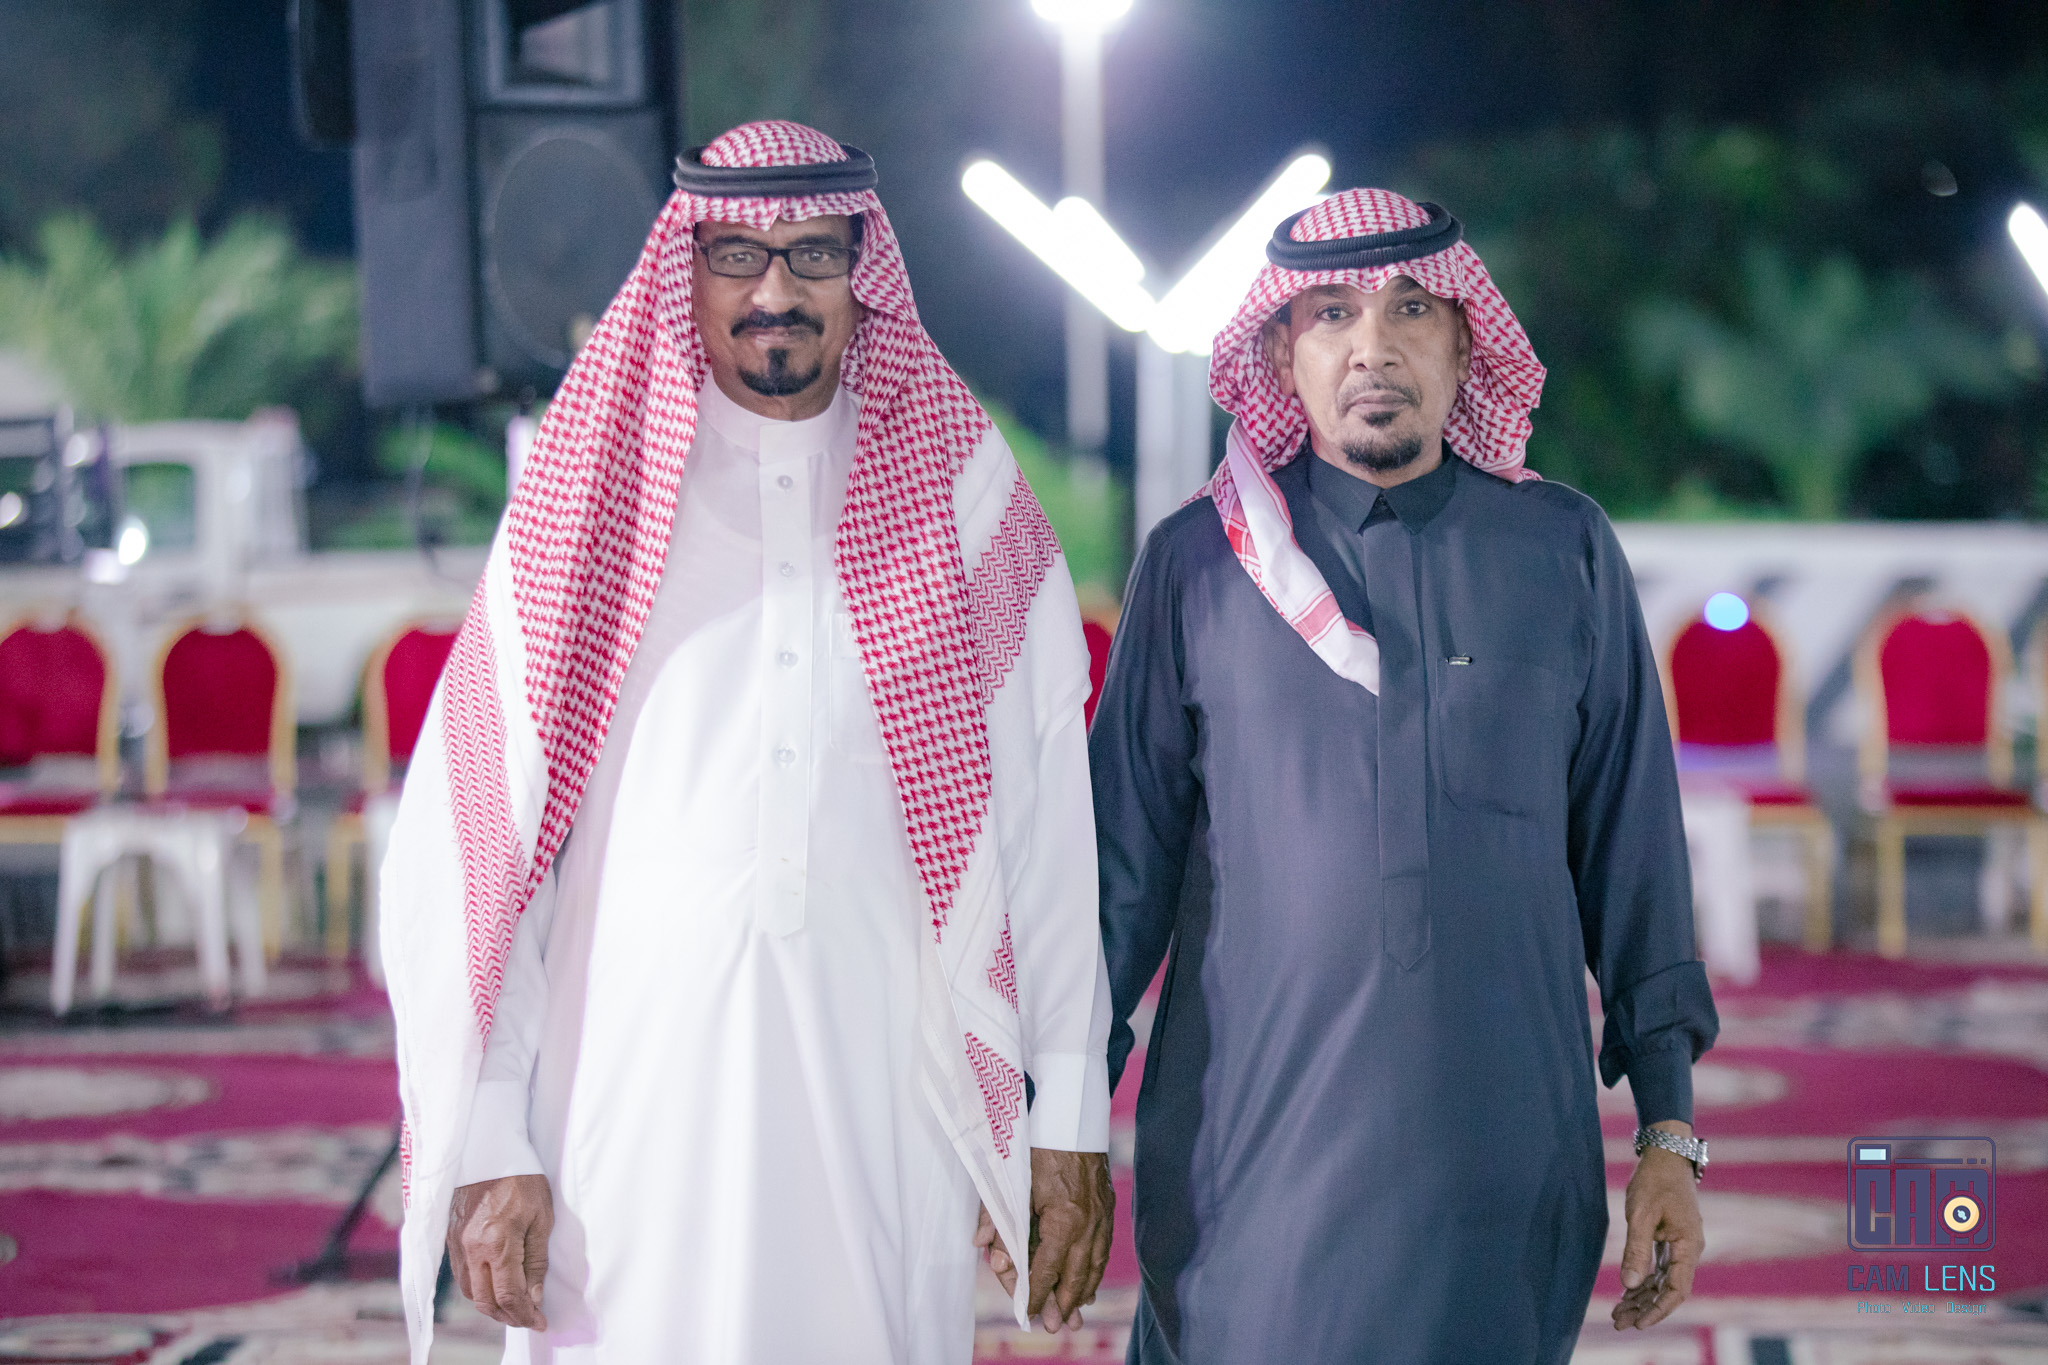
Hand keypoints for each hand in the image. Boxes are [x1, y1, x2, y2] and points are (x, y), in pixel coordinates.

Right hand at [448, 1174, 553, 1329]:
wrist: (487, 1150)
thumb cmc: (522, 1179)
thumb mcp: (542, 1217)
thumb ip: (536, 1260)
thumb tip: (535, 1296)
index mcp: (497, 1243)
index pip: (509, 1295)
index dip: (525, 1315)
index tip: (540, 1322)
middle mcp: (471, 1249)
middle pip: (485, 1301)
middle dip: (508, 1316)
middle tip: (529, 1318)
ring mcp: (457, 1245)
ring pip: (470, 1292)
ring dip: (491, 1305)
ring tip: (514, 1306)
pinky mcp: (450, 1238)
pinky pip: (461, 1276)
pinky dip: (478, 1289)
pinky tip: (495, 1286)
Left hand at [972, 1148, 1114, 1332]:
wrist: (1070, 1115)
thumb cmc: (1037, 1145)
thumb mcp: (1012, 1180)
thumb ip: (997, 1216)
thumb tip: (983, 1246)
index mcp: (1063, 1218)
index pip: (1047, 1268)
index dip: (1036, 1293)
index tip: (1027, 1312)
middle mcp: (1088, 1222)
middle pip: (1077, 1274)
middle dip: (1064, 1303)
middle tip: (1055, 1326)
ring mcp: (1102, 1214)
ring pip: (1095, 1264)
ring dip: (1084, 1291)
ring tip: (1075, 1313)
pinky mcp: (1107, 1205)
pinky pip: (1104, 1247)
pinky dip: (1097, 1269)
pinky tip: (1091, 1282)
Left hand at [1611, 1122, 1703, 1330]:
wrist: (1666, 1155)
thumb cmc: (1654, 1181)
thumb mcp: (1641, 1214)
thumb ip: (1636, 1249)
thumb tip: (1629, 1283)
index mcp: (1688, 1245)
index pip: (1677, 1289)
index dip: (1659, 1309)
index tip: (1640, 1324)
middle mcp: (1688, 1250)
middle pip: (1668, 1289)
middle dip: (1645, 1308)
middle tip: (1619, 1322)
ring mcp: (1680, 1246)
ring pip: (1662, 1281)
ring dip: (1642, 1297)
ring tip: (1618, 1314)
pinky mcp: (1671, 1240)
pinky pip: (1659, 1268)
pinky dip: (1643, 1281)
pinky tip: (1627, 1293)